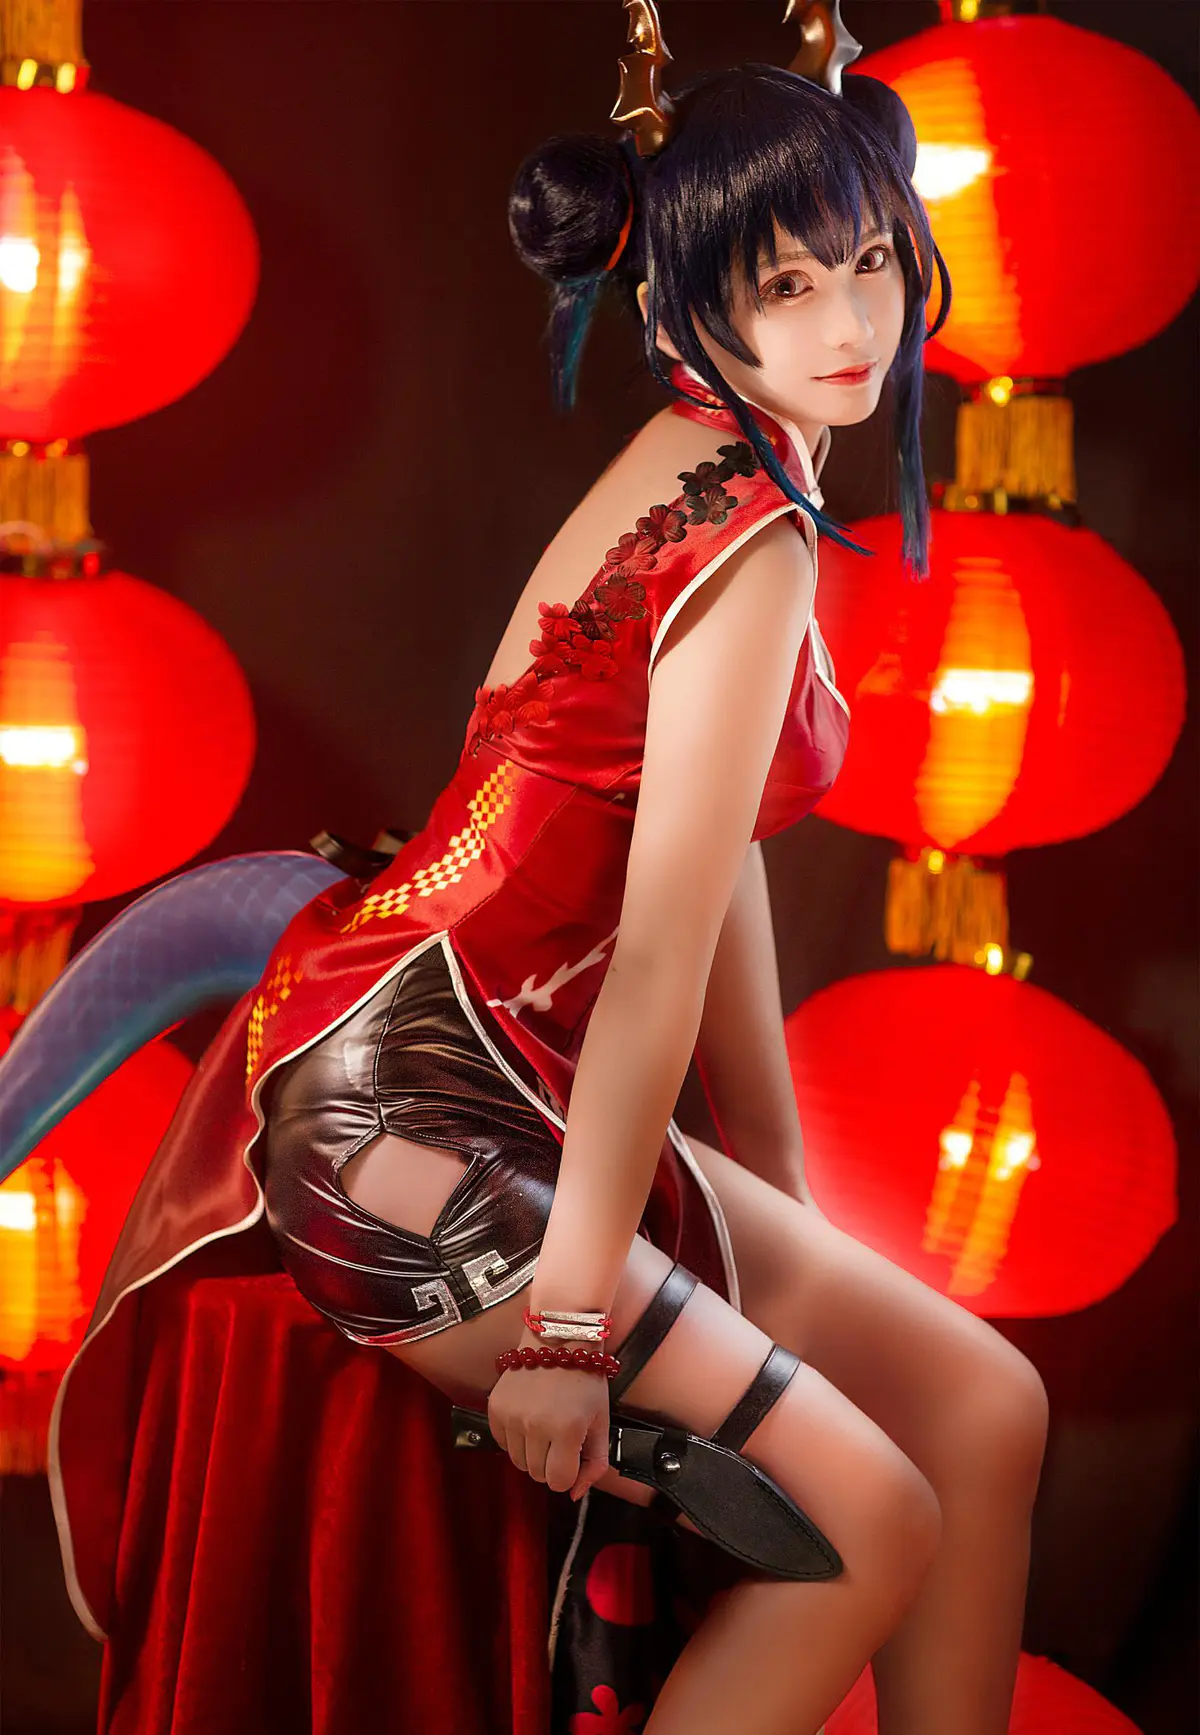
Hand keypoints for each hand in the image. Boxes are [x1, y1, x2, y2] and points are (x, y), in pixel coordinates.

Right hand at [488, 1346, 610, 1501]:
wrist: (558, 1338)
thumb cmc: (585, 1379)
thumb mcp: (602, 1421)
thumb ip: (595, 1464)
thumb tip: (574, 1493)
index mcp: (566, 1431)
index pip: (558, 1482)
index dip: (568, 1473)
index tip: (572, 1454)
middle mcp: (535, 1426)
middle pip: (536, 1474)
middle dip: (551, 1463)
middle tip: (560, 1438)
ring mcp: (512, 1417)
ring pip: (518, 1462)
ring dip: (532, 1452)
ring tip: (544, 1426)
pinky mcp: (495, 1408)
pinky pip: (502, 1443)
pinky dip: (515, 1439)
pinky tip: (528, 1419)